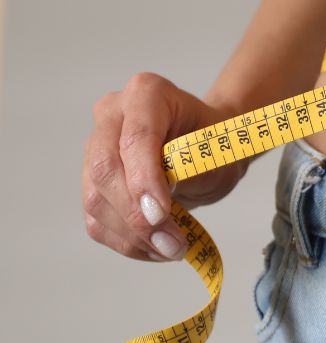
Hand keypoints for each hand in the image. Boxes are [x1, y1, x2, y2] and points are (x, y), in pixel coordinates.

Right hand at [81, 73, 249, 262]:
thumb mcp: (217, 149)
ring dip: (133, 236)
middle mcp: (112, 115)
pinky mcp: (92, 182)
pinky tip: (156, 248)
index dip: (143, 179)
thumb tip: (155, 211)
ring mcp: (96, 148)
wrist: (210, 147)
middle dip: (136, 214)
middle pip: (106, 170)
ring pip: (97, 200)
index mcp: (146, 93)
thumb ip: (188, 169)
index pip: (135, 138)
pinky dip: (127, 242)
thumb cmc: (215, 142)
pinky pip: (98, 220)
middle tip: (171, 242)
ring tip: (172, 249)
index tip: (160, 213)